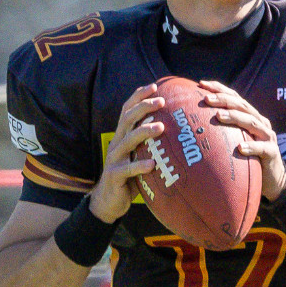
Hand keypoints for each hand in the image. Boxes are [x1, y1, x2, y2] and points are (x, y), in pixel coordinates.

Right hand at [87, 84, 165, 222]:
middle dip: (144, 107)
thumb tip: (176, 131)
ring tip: (160, 127)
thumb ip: (150, 144)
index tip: (154, 86)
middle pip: (127, 119)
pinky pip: (127, 169)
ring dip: (144, 132)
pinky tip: (152, 164)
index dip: (138, 96)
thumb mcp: (139, 156)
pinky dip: (139, 166)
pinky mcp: (114, 176)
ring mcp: (114, 159)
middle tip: (161, 101)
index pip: (128, 110)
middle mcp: (116, 143)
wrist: (108, 201)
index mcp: (122, 136)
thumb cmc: (129, 177)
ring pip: (127, 141)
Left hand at [200, 80, 285, 198]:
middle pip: (242, 106)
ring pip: (251, 122)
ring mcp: (267, 136)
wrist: (271, 177)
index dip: (219, 88)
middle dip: (223, 100)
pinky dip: (251, 146)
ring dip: (234, 117)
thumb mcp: (234, 140)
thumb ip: (221, 132)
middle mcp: (260, 122)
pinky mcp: (272, 152)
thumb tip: (192, 127)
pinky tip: (240, 148)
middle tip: (206, 99)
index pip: (234, 97)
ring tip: (218, 116)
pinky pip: (262, 148)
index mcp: (250, 116)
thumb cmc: (248, 157)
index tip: (201, 84)